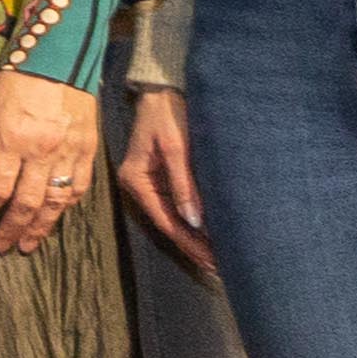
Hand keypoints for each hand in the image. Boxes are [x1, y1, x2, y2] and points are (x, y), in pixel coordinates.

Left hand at [0, 70, 98, 257]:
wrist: (60, 57)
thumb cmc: (16, 82)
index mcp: (13, 139)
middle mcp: (43, 150)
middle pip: (27, 202)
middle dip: (12, 229)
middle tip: (2, 247)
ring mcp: (69, 152)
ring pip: (56, 201)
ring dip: (41, 227)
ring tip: (29, 244)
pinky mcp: (89, 149)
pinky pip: (79, 186)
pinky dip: (67, 205)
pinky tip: (57, 217)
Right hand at [115, 88, 213, 270]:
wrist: (163, 89)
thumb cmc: (168, 113)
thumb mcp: (176, 146)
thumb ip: (183, 184)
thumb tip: (193, 221)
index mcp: (136, 180)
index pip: (166, 221)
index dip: (190, 243)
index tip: (212, 260)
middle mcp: (139, 186)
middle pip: (169, 224)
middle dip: (194, 247)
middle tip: (220, 268)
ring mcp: (150, 183)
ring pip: (174, 218)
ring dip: (195, 238)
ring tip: (217, 259)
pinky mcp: (162, 177)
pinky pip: (178, 206)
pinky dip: (193, 222)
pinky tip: (209, 234)